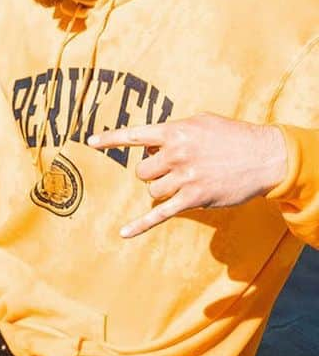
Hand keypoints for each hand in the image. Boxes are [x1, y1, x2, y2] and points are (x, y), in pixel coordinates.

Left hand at [88, 113, 288, 237]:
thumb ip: (175, 131)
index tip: (90, 141)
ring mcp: (184, 177)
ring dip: (164, 190)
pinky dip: (141, 224)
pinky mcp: (193, 199)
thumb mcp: (203, 122)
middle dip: (155, 172)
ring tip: (188, 182)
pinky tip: (124, 233)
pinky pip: (159, 214)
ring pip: (152, 191)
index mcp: (176, 132)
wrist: (266, 157)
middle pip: (143, 171)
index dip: (111, 139)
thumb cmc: (234, 137)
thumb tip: (154, 142)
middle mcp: (177, 154)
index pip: (136, 135)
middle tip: (176, 169)